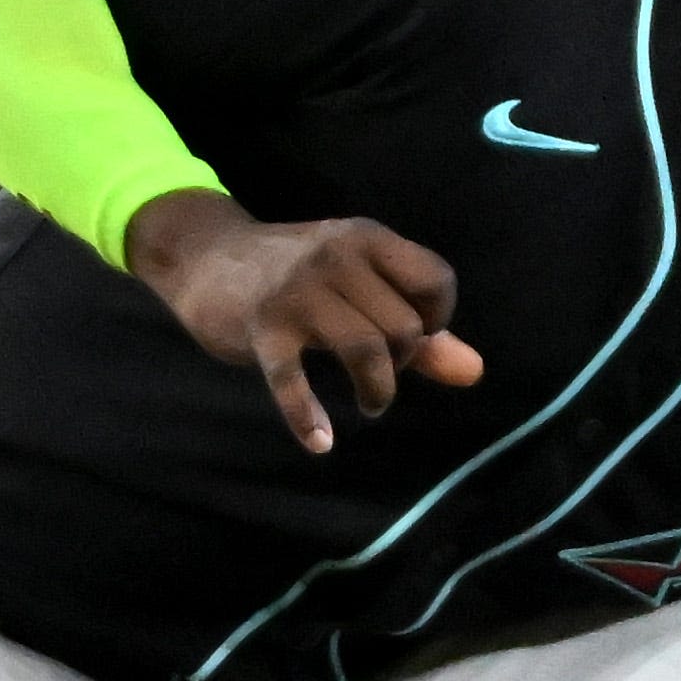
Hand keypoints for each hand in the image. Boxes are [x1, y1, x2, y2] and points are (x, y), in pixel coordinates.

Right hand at [127, 191, 488, 451]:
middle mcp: (338, 257)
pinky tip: (320, 441)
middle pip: (403, 326)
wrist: (206, 255)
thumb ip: (421, 331)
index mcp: (368, 239)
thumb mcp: (360, 287)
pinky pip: (292, 380)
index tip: (416, 335)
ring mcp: (298, 291)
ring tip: (370, 403)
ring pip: (366, 350)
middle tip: (381, 371)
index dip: (438, 319)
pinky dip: (308, 417)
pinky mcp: (261, 327)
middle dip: (402, 363)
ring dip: (377, 390)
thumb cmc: (296, 276)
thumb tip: (475, 372)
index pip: (435, 280)